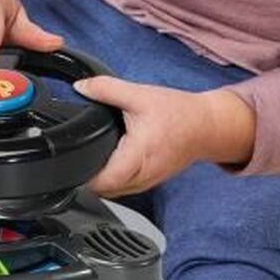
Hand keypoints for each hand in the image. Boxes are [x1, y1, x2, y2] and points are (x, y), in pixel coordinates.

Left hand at [74, 76, 241, 196]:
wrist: (206, 126)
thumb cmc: (178, 113)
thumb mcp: (139, 95)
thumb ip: (106, 89)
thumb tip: (80, 87)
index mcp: (137, 156)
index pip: (100, 182)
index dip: (82, 173)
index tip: (73, 157)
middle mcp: (141, 176)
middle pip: (102, 190)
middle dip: (87, 174)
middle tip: (80, 152)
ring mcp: (146, 183)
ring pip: (113, 192)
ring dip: (101, 178)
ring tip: (95, 155)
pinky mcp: (150, 182)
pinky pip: (124, 188)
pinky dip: (114, 178)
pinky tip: (111, 160)